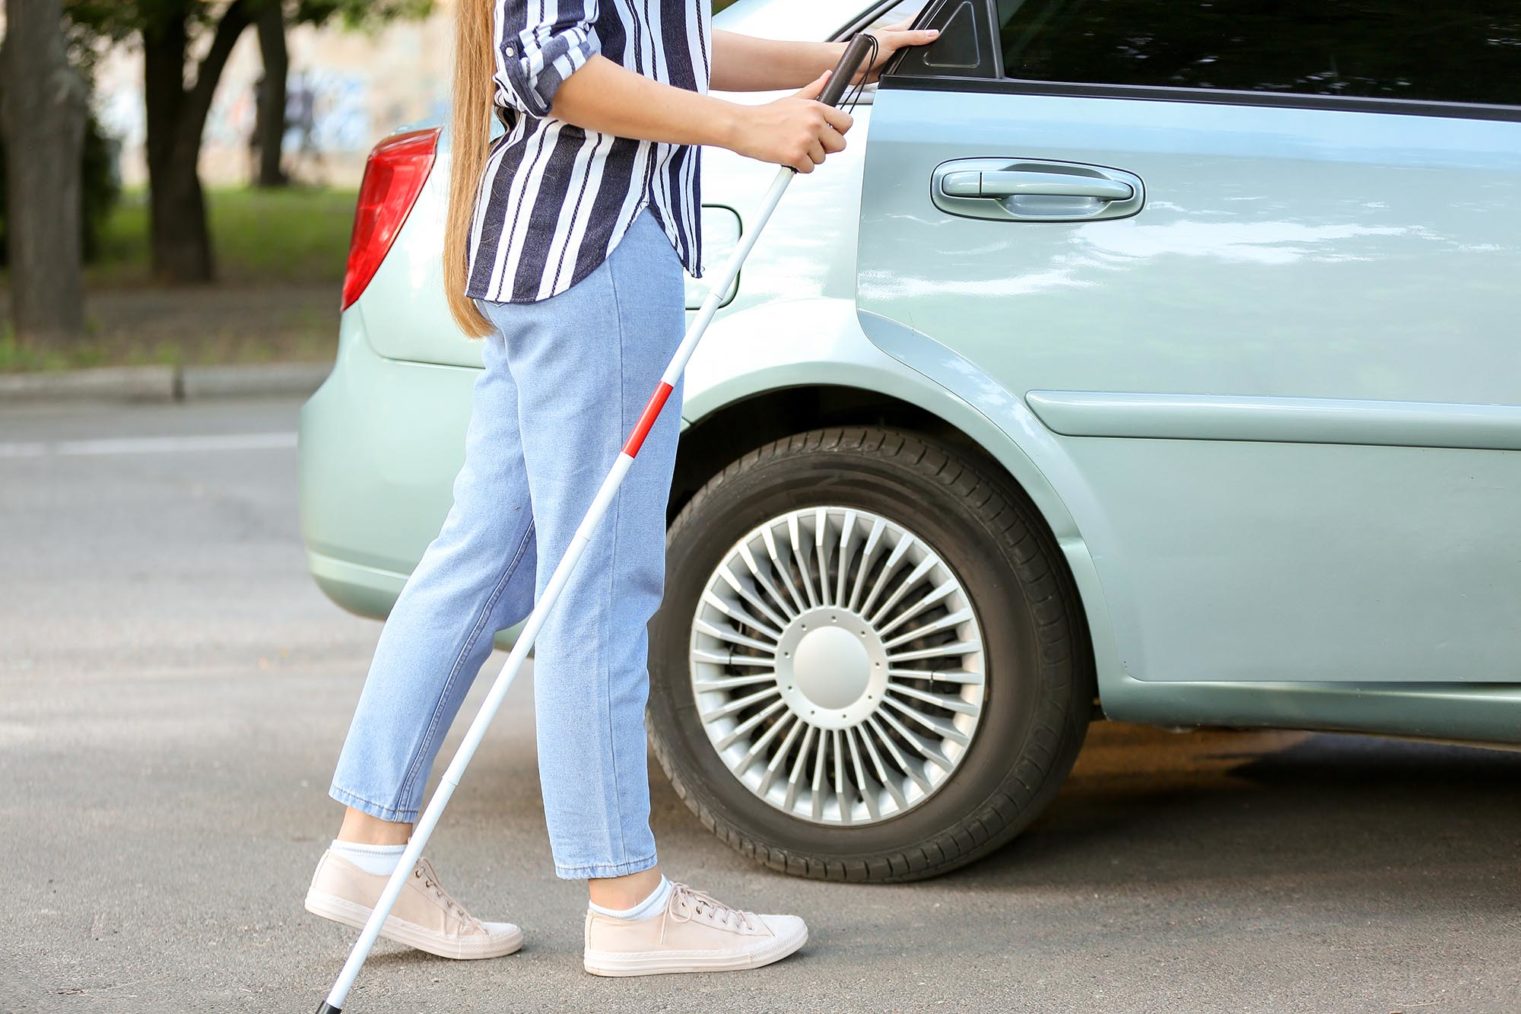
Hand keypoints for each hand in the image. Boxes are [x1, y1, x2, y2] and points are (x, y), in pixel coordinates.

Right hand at [728, 69, 853, 172]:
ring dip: (809, 158)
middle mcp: (813, 123)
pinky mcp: (795, 156)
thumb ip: (814, 90)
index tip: (829, 134)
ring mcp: (805, 140)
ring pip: (822, 159)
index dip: (839, 132)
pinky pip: (809, 169)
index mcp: (816, 108)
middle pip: (840, 145)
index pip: (847, 123)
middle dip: (827, 148)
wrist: (743, 126)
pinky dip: (798, 167)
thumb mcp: (793, 99)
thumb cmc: (765, 115)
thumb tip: (827, 76)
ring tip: (792, 146)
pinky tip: (787, 155)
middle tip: (810, 145)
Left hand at [855, 20, 940, 83]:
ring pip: (912, 57)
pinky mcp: (891, 69)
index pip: (917, 21)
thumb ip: (912, 37)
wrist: (851, 67)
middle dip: (928, 43)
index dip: (929, 20)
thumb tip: (932, 33)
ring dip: (917, 60)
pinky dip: (908, 72)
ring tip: (926, 58)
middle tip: (939, 43)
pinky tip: (911, 72)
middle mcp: (898, 42)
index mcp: (899, 30)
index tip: (940, 20)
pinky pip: (904, 71)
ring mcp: (895, 56)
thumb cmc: (864, 49)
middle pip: (918, 41)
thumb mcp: (892, 40)